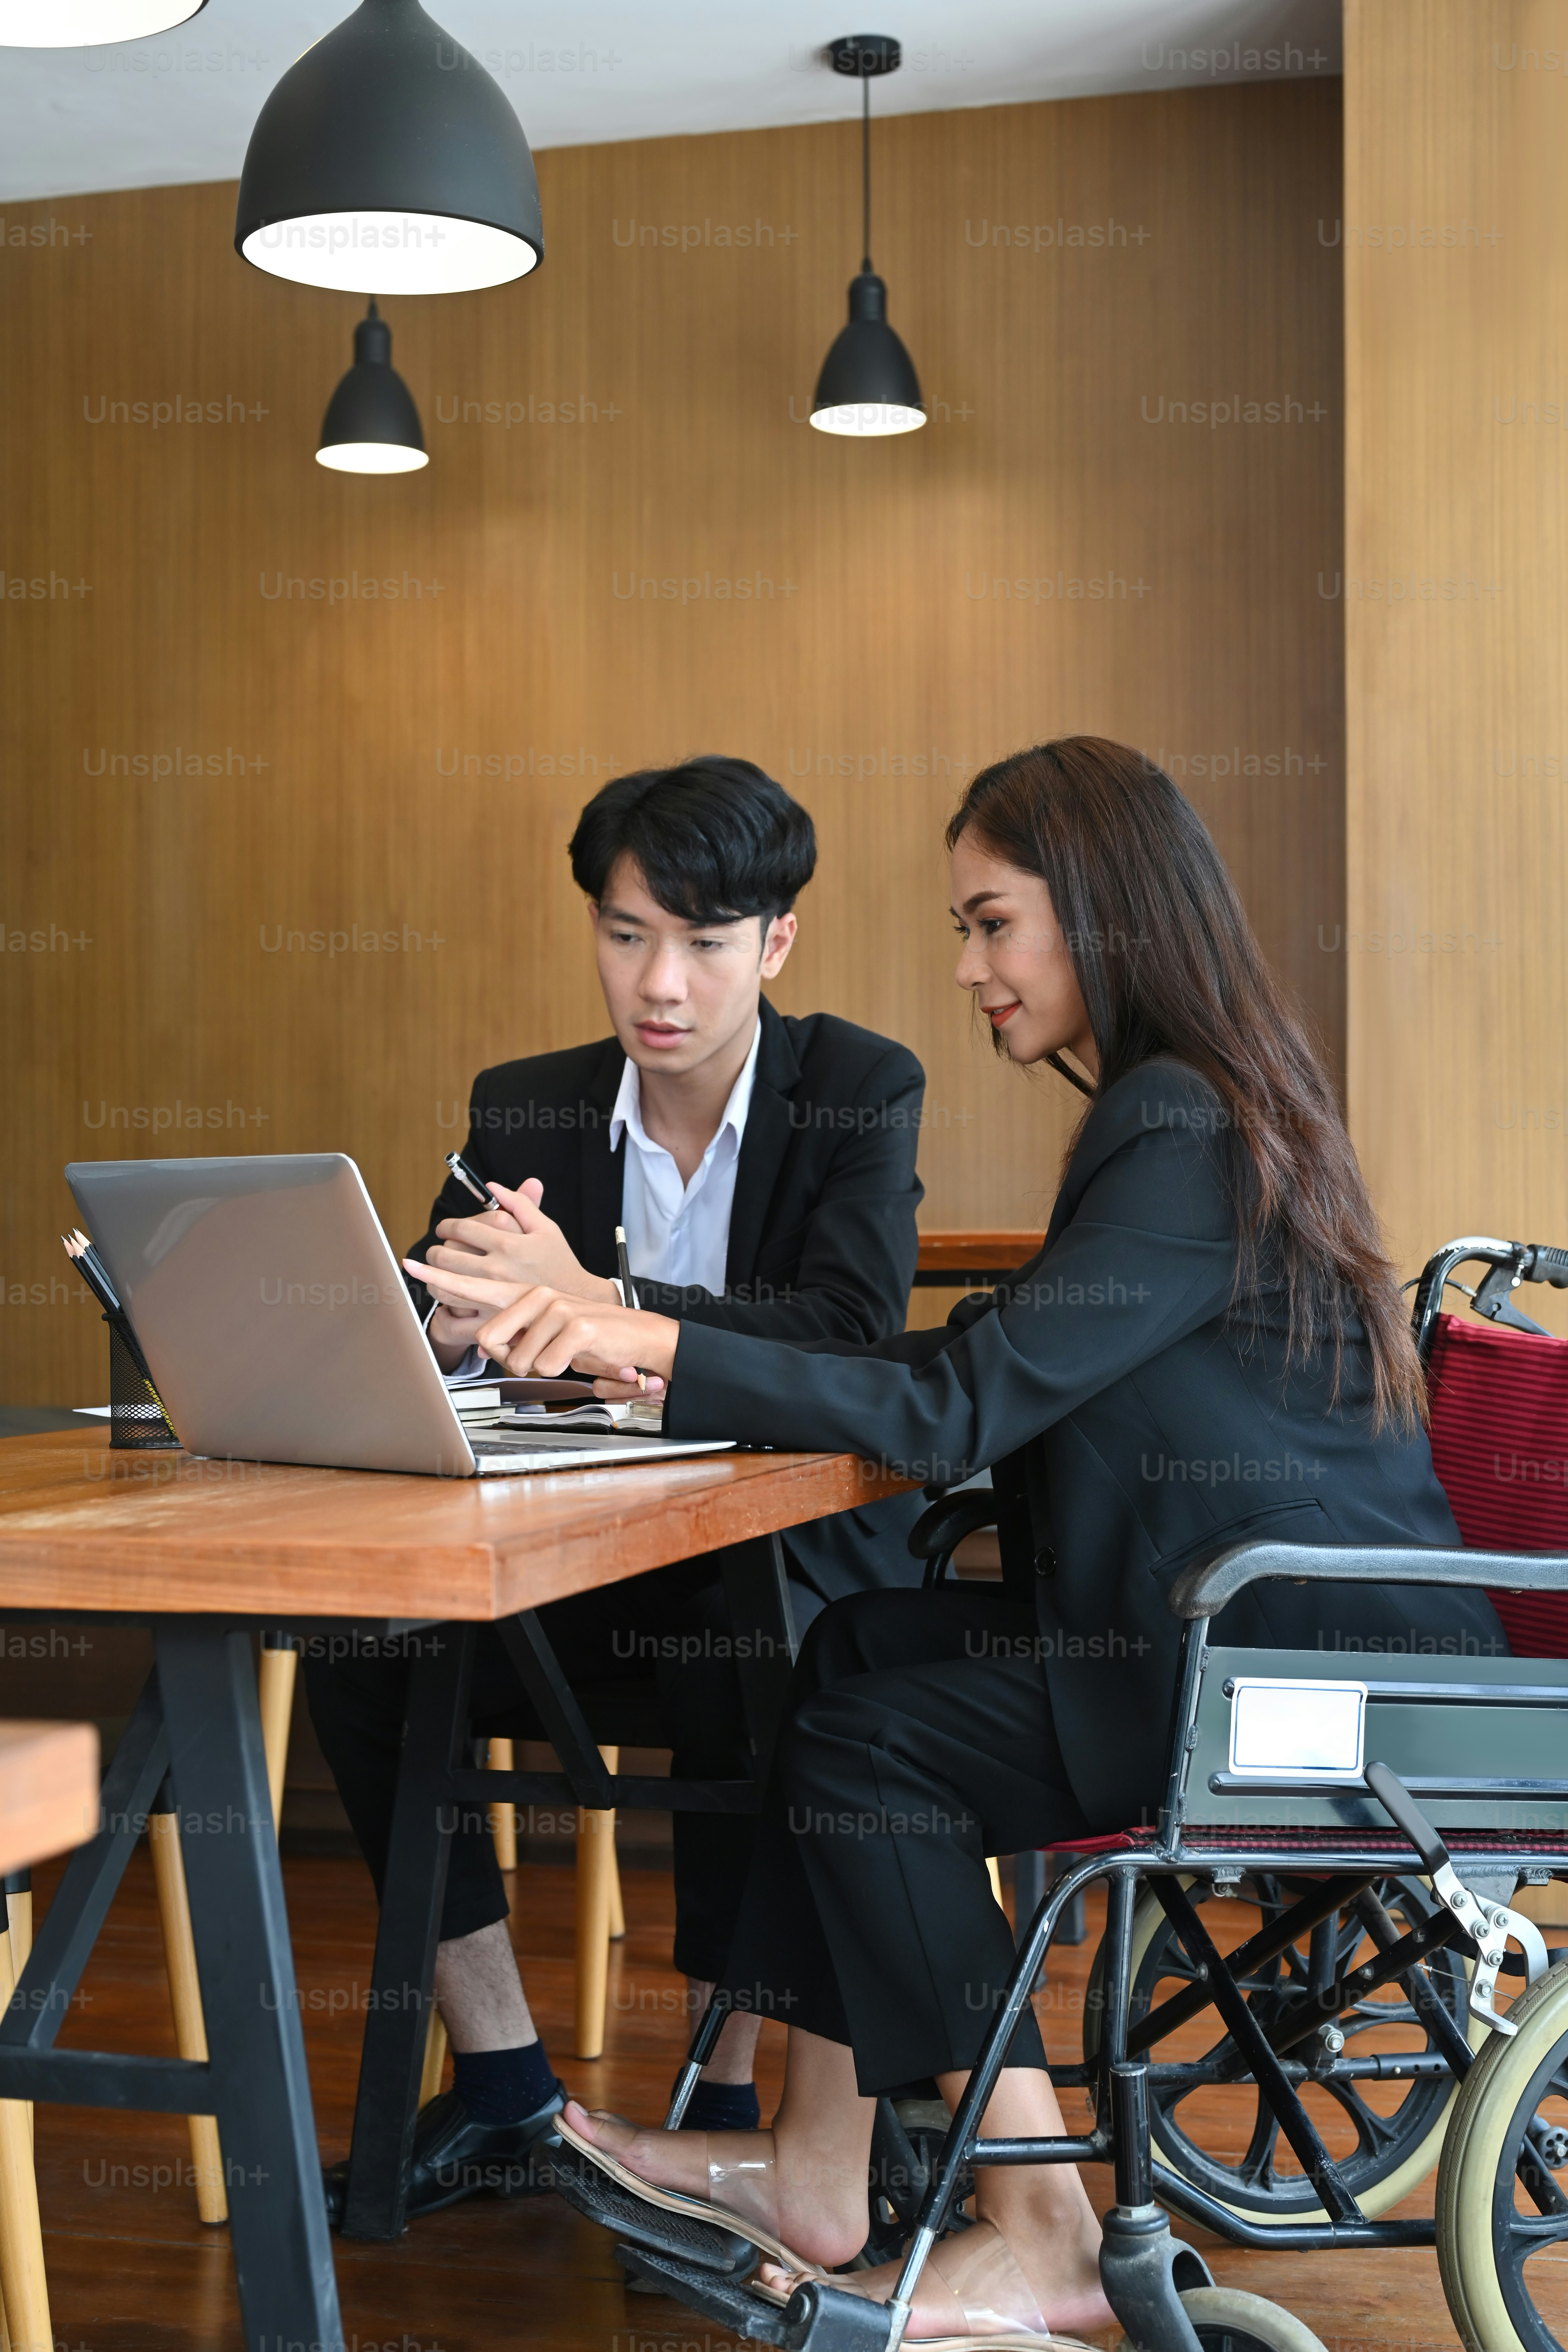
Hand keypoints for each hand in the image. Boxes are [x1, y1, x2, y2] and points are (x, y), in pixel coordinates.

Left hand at [406, 1259, 676, 1392]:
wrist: (633, 1334)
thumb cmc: (587, 1333)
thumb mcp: (546, 1326)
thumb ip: (514, 1329)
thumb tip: (486, 1342)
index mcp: (523, 1293)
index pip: (471, 1282)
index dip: (438, 1276)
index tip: (410, 1264)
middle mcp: (534, 1295)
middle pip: (490, 1340)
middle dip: (509, 1359)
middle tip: (539, 1353)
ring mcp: (555, 1309)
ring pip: (519, 1360)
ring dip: (539, 1367)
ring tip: (562, 1353)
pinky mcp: (576, 1326)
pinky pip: (548, 1365)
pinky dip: (561, 1369)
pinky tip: (577, 1355)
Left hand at [425, 1178, 619, 1308]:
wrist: (574, 1301)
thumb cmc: (558, 1261)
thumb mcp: (545, 1227)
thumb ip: (519, 1203)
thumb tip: (491, 1186)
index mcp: (508, 1244)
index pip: (461, 1228)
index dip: (446, 1226)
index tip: (444, 1228)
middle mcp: (497, 1269)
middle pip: (445, 1254)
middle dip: (434, 1250)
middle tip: (436, 1250)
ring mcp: (491, 1294)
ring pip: (442, 1282)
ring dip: (433, 1273)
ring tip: (438, 1270)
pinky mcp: (490, 1317)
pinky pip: (451, 1307)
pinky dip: (444, 1297)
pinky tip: (447, 1290)